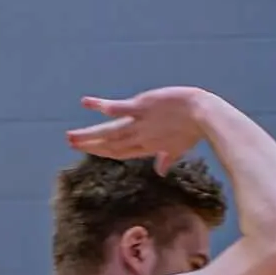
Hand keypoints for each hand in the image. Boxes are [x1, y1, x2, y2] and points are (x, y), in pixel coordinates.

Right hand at [66, 88, 207, 171]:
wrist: (204, 114)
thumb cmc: (193, 130)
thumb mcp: (178, 148)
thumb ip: (166, 159)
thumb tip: (161, 171)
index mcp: (147, 147)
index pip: (120, 151)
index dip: (103, 151)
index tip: (89, 150)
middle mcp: (139, 137)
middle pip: (110, 143)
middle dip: (89, 143)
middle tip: (70, 142)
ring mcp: (139, 122)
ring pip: (109, 131)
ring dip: (89, 134)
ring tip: (71, 135)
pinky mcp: (141, 106)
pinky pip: (118, 108)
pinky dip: (101, 106)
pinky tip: (86, 103)